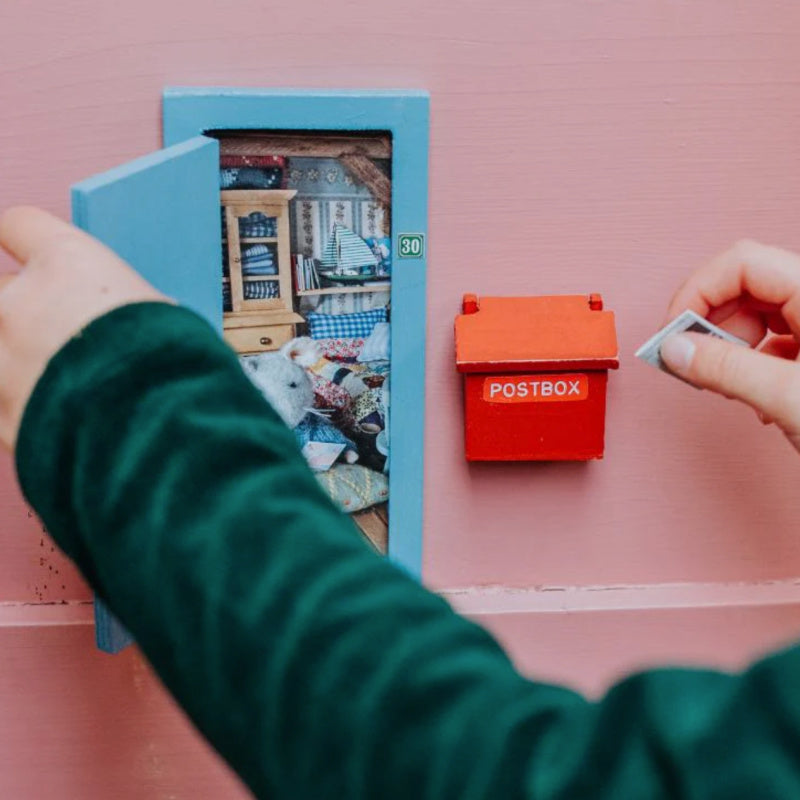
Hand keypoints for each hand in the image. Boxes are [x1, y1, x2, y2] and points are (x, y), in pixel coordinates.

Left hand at [0, 206, 167, 450]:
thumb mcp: (159, 317)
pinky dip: (18, 403)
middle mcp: (21, 304)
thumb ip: (117, 310)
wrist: (157, 431)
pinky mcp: (1, 414)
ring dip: (15, 356)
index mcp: (67, 265)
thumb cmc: (176, 366)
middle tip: (47, 325)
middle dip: (18, 304)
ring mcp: (2, 360)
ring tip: (52, 377)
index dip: (18, 237)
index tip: (12, 242)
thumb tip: (116, 324)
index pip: (19, 226)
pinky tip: (51, 415)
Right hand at [660, 239, 799, 452]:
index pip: (743, 263)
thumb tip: (674, 349)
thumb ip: (726, 369)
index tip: (673, 332)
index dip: (699, 291)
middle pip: (747, 286)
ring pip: (758, 315)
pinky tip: (754, 398)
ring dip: (728, 345)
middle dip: (710, 321)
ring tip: (722, 382)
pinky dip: (750, 365)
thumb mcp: (792, 398)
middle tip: (689, 360)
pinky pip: (774, 343)